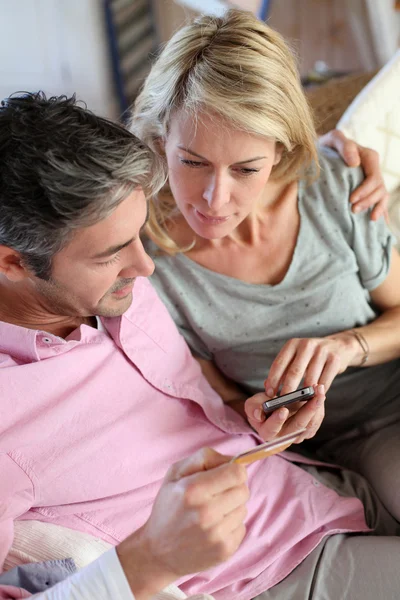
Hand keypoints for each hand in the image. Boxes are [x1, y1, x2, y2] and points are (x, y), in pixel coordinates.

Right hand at [117, 448, 248, 598]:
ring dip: (231, 508)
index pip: (237, 473)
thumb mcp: (176, 473)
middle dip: (233, 488)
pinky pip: (242, 528)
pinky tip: (213, 529)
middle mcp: (206, 513)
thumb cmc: (168, 507)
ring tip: (212, 513)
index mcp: (193, 489)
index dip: (234, 471)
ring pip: (243, 509)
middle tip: (216, 495)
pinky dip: (231, 526)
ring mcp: (216, 535)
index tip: (226, 475)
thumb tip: (234, 460)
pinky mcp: (224, 551)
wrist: (157, 552)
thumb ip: (205, 458)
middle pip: (243, 490)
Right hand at [244, 384, 324, 443]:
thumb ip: (253, 408)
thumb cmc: (260, 408)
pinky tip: (319, 394)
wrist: (270, 411)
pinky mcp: (306, 431)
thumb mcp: (252, 405)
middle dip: (309, 409)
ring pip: (310, 423)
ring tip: (319, 388)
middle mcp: (283, 438)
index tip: (283, 410)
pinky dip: (319, 407)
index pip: (272, 428)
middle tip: (316, 394)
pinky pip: (316, 420)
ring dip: (317, 406)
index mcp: (267, 432)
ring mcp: (296, 435)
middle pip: (298, 426)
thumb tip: (258, 414)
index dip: (277, 420)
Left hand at [264, 333, 359, 400]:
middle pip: (294, 372)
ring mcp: (322, 351)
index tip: (269, 394)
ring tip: (298, 405)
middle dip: (287, 390)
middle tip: (282, 403)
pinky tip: (313, 400)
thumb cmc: (311, 356)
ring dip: (304, 395)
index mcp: (293, 344)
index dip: (273, 380)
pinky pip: (324, 381)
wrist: (339, 346)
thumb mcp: (296, 357)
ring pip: (310, 379)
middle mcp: (306, 345)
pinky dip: (318, 393)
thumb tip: (267, 386)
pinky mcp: (334, 360)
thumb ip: (283, 370)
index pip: (279, 363)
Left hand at [319, 129, 388, 220]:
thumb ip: (345, 146)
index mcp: (369, 157)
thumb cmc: (327, 145)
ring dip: (373, 207)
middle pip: (378, 188)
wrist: (321, 152)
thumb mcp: (334, 139)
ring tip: (358, 215)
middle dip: (368, 201)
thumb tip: (355, 163)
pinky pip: (379, 201)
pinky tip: (375, 222)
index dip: (365, 189)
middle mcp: (373, 169)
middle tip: (352, 210)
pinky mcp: (367, 190)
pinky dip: (381, 212)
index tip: (351, 199)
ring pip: (381, 196)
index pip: (374, 176)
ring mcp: (371, 180)